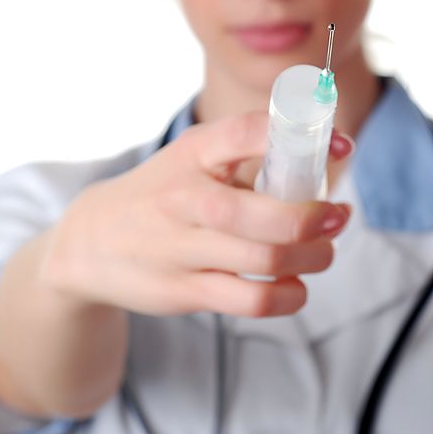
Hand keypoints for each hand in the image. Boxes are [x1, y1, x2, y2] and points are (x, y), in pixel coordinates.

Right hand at [39, 110, 353, 318]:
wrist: (89, 245)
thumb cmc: (162, 195)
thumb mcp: (192, 159)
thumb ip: (248, 153)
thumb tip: (329, 152)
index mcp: (192, 153)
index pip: (246, 133)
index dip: (303, 137)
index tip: (343, 145)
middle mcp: (185, 198)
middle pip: (269, 213)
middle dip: (317, 217)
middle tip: (338, 215)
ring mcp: (181, 248)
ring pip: (268, 258)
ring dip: (314, 257)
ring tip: (323, 251)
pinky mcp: (184, 291)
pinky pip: (253, 300)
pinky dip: (290, 295)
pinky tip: (296, 286)